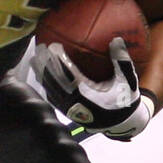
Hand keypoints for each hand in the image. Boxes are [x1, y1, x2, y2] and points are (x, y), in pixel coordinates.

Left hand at [33, 36, 154, 139]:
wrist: (121, 122)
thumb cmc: (124, 99)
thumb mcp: (127, 81)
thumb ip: (122, 61)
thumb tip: (117, 39)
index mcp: (87, 95)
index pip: (69, 75)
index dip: (59, 61)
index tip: (53, 47)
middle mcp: (75, 103)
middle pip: (54, 81)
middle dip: (45, 64)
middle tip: (39, 47)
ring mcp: (69, 109)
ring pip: (50, 89)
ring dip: (42, 73)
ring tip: (35, 58)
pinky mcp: (67, 112)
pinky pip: (52, 97)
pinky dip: (45, 84)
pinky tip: (40, 74)